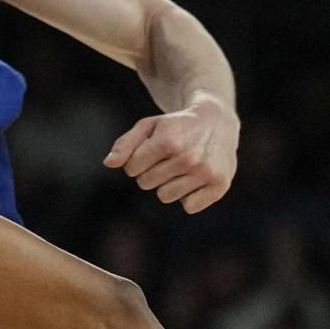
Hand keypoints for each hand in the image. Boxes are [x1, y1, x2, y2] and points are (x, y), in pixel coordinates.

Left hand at [104, 97, 238, 213]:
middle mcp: (189, 158)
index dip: (137, 160)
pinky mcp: (220, 185)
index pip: (131, 168)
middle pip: (146, 183)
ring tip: (183, 167)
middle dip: (152, 171)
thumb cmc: (175, 126)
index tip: (151, 150)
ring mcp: (206, 172)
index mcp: (169, 142)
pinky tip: (196, 177)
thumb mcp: (148, 126)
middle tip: (170, 157)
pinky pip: (189, 207)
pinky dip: (189, 196)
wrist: (217, 121)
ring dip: (169, 184)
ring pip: (165, 196)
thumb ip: (125, 144)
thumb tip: (109, 163)